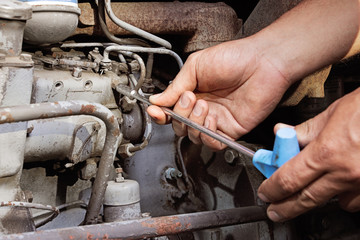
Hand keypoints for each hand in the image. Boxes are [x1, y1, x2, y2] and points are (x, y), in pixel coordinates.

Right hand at [147, 38, 290, 149]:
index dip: (161, 114)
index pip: (171, 110)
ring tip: (203, 105)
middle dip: (180, 115)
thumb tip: (157, 100)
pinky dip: (207, 135)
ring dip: (194, 124)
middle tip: (190, 98)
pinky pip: (213, 143)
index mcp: (192, 92)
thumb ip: (176, 85)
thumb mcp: (196, 65)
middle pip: (179, 126)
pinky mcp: (231, 130)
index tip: (155, 111)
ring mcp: (216, 120)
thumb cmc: (235, 57)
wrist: (263, 62)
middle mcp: (203, 108)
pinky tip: (211, 120)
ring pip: (194, 136)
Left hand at [257, 88, 359, 221]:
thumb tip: (282, 133)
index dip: (272, 189)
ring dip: (317, 198)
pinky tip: (338, 186)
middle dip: (285, 208)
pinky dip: (344, 196)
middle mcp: (345, 172)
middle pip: (305, 199)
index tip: (265, 193)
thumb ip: (305, 130)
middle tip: (276, 211)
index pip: (288, 179)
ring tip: (306, 192)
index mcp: (327, 151)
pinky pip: (355, 200)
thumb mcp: (333, 113)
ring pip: (332, 202)